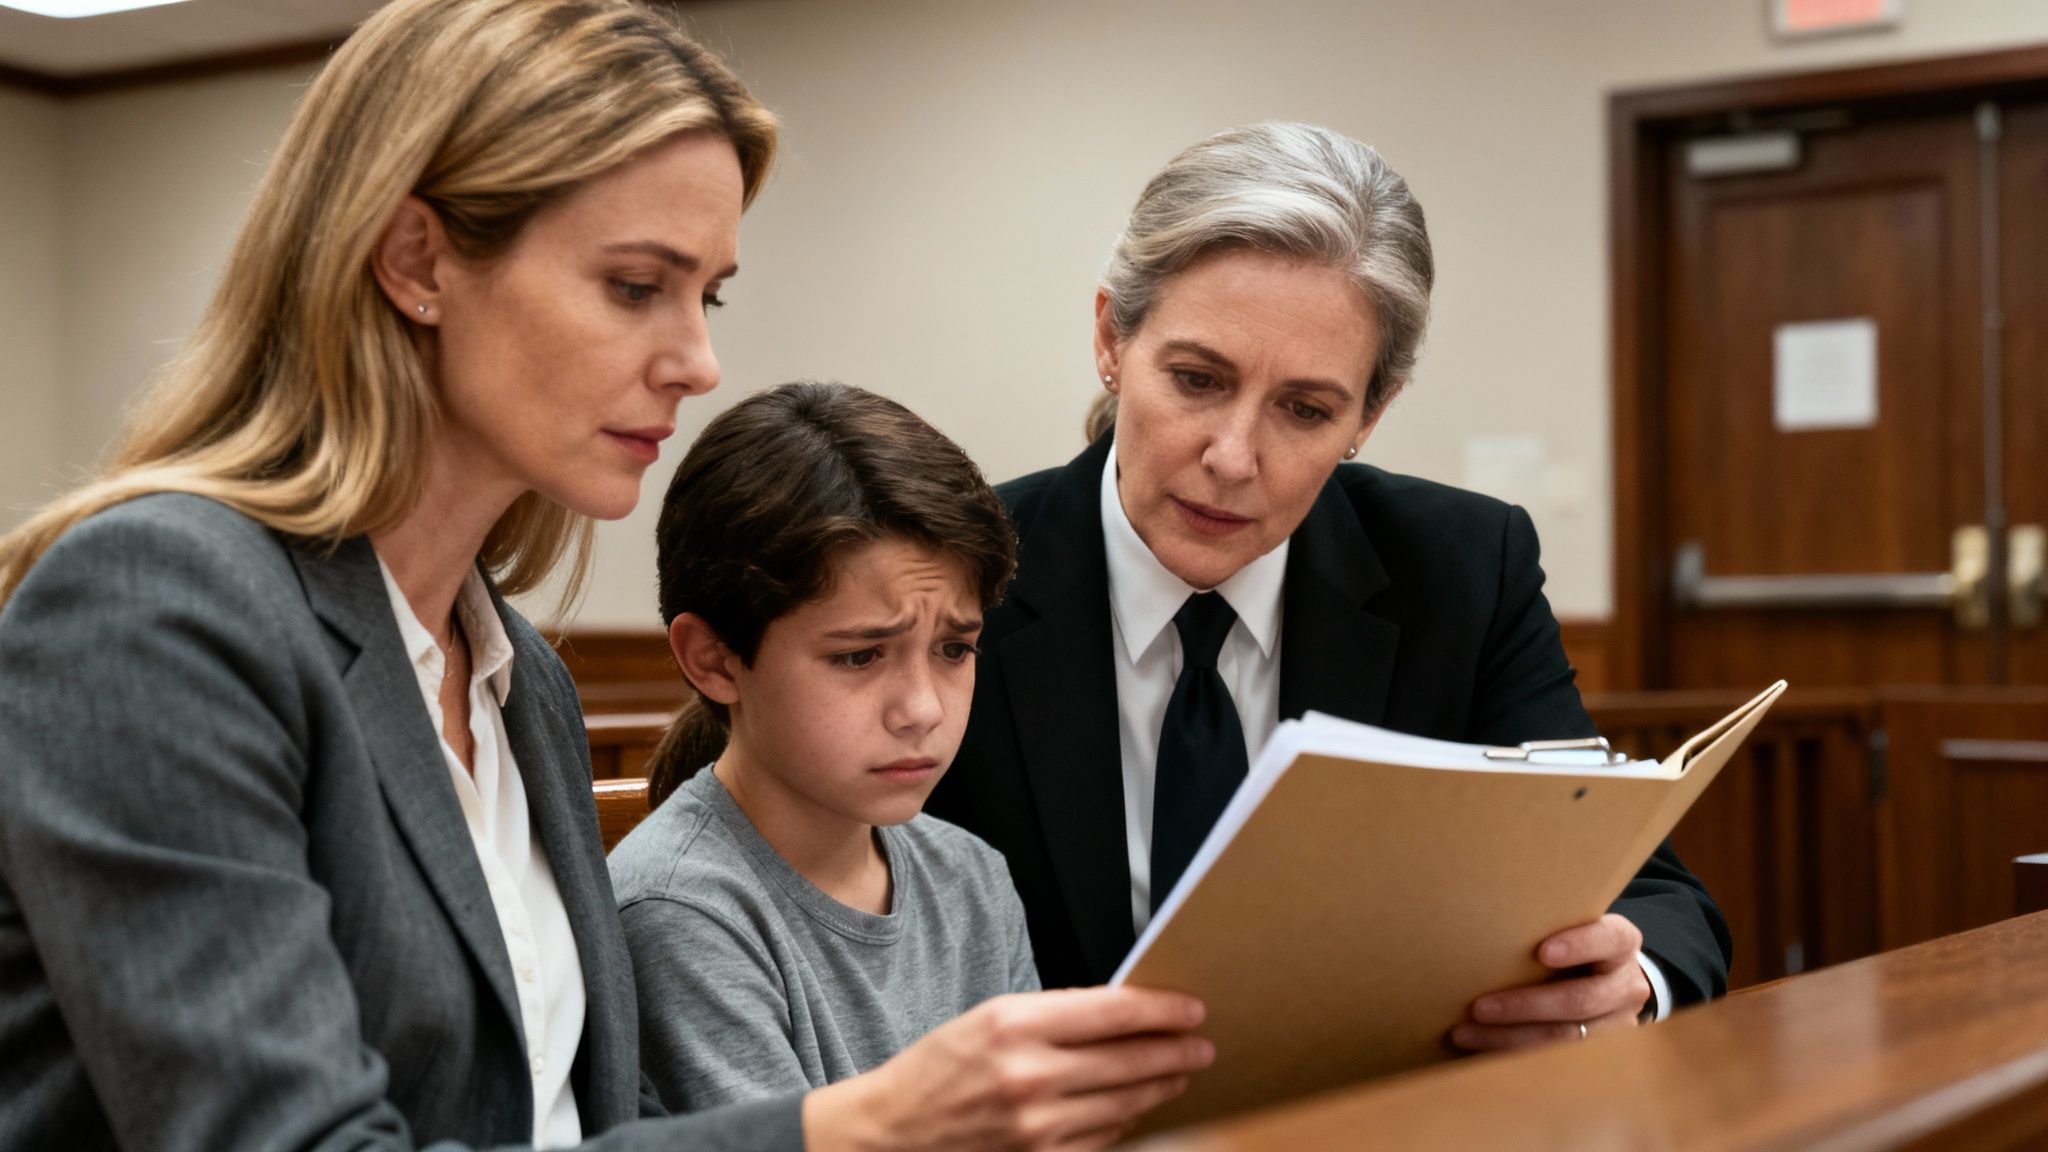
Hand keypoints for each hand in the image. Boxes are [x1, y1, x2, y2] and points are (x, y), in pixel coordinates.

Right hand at [801, 986, 1212, 1151]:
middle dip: (1175, 1051)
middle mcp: (1029, 1076)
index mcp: (1012, 1024)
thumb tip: (1122, 1015)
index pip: (1112, 1011)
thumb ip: (1053, 1015)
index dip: (1161, 1009)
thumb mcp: (988, 1020)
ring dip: (1159, 1087)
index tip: (1191, 1008)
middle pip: (1129, 1060)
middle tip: (1202, 1044)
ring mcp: (1037, 1128)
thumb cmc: (938, 1071)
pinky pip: (1103, 1140)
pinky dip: (1124, 1123)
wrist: (890, 1134)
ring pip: (1125, 1104)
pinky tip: (1134, 1109)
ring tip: (1179, 1074)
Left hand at [1448, 913, 1649, 1051]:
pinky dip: (1515, 1055)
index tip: (1542, 952)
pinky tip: (1480, 1050)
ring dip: (1511, 1038)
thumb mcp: (1571, 928)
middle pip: (1581, 1000)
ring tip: (1465, 1033)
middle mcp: (1626, 985)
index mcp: (1620, 943)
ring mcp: (1620, 1024)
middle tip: (1479, 1007)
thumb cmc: (1574, 946)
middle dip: (1526, 1005)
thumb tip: (1481, 919)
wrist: (1610, 981)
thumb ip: (1545, 926)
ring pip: (1566, 1039)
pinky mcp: (1602, 1054)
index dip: (1579, 945)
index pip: (1609, 939)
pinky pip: (1557, 1061)